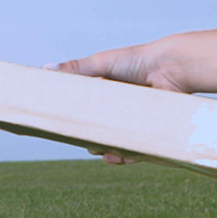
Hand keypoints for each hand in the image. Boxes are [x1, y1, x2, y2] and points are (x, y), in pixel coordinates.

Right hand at [54, 41, 193, 163]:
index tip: (63, 128)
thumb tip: (46, 69)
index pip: (85, 112)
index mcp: (106, 94)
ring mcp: (135, 122)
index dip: (75, 122)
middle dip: (90, 139)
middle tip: (82, 139)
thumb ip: (76, 69)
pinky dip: (126, 156)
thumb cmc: (137, 60)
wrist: (170, 67)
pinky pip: (136, 150)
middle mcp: (119, 110)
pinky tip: (116, 157)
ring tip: (100, 150)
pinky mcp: (150, 132)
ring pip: (116, 143)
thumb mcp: (101, 63)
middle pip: (99, 131)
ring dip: (106, 151)